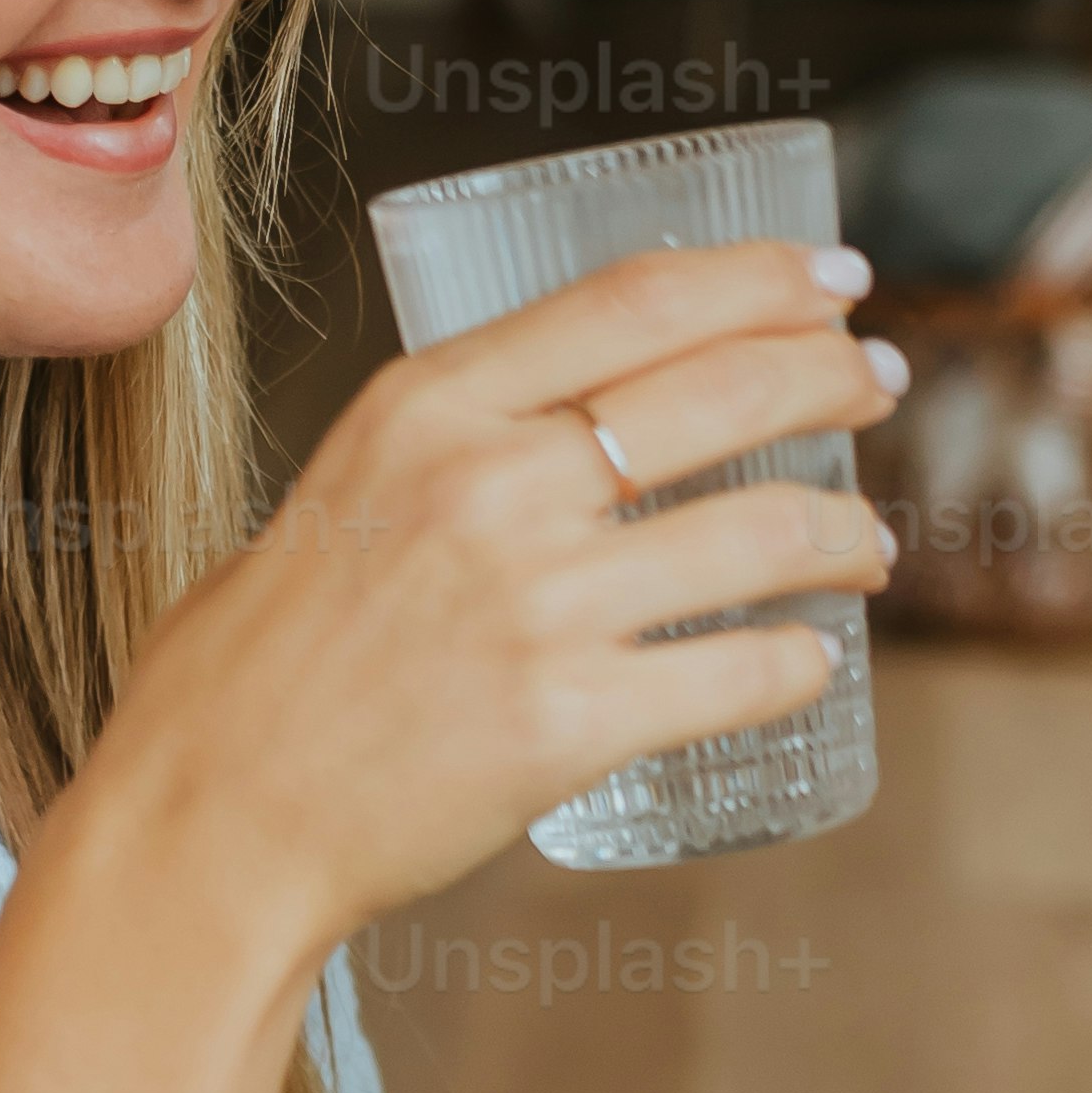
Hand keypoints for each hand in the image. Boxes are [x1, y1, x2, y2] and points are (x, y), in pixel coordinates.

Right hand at [87, 238, 904, 977]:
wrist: (211, 819)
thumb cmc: (254, 668)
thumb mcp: (335, 489)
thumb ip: (448, 445)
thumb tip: (569, 418)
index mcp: (428, 407)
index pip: (637, 299)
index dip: (762, 276)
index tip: (837, 273)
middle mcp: (491, 485)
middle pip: (723, 390)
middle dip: (835, 376)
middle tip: (880, 384)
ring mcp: (537, 606)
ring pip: (763, 533)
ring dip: (847, 531)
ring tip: (870, 544)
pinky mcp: (569, 726)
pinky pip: (742, 676)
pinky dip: (802, 665)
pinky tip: (814, 661)